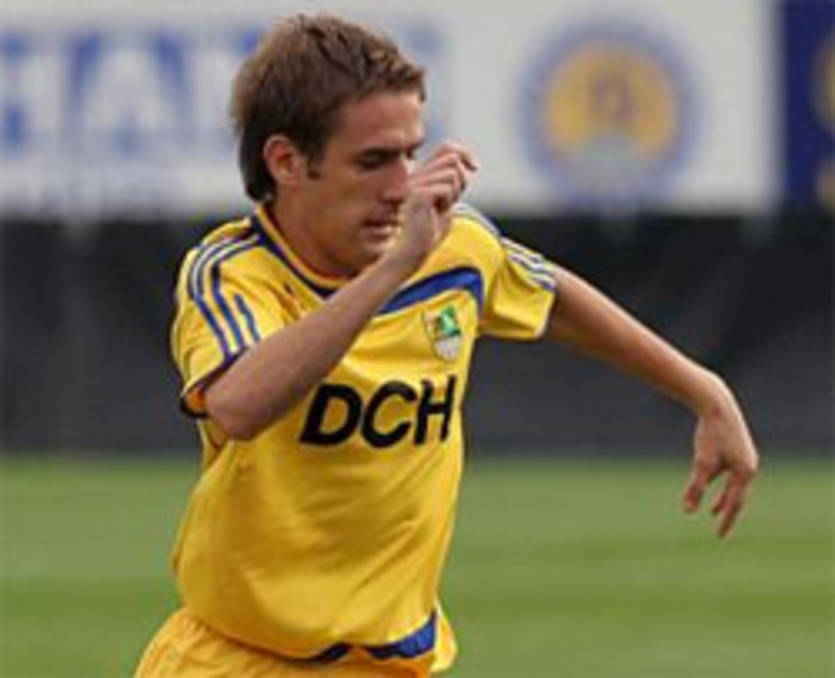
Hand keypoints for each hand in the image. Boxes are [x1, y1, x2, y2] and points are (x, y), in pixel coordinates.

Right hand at [389, 141, 477, 269]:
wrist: (415, 250)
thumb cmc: (430, 230)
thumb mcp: (447, 200)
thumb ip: (453, 181)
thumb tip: (465, 162)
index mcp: (422, 174)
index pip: (447, 148)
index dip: (465, 153)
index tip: (475, 168)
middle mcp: (417, 174)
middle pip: (452, 159)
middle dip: (461, 181)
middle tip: (450, 201)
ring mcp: (415, 183)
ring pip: (451, 173)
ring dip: (454, 193)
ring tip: (442, 207)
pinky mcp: (417, 194)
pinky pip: (445, 187)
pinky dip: (448, 201)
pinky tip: (437, 211)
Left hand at [682, 378, 758, 537]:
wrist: (717, 405)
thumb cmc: (710, 434)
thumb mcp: (701, 463)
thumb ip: (696, 488)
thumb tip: (688, 511)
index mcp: (745, 472)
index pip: (735, 504)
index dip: (726, 521)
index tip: (719, 537)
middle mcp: (749, 466)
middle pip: (738, 496)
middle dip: (728, 513)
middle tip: (720, 530)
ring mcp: (745, 457)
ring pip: (734, 485)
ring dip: (723, 498)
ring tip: (713, 511)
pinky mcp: (738, 449)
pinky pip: (730, 473)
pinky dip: (721, 482)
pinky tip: (710, 483)